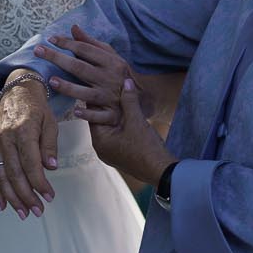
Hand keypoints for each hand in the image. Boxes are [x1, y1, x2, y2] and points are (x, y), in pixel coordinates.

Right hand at [0, 69, 59, 216]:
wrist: (16, 92)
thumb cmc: (37, 109)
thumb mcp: (50, 122)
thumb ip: (49, 145)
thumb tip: (51, 167)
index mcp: (23, 131)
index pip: (30, 163)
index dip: (39, 183)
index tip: (50, 197)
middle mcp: (6, 139)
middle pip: (14, 173)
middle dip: (26, 196)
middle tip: (38, 211)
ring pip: (1, 176)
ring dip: (12, 198)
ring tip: (23, 214)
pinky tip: (1, 206)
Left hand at [77, 72, 171, 186]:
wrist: (161, 171)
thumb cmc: (146, 147)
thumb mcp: (136, 120)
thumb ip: (129, 100)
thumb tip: (126, 81)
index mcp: (99, 140)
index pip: (91, 114)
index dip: (96, 98)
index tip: (100, 85)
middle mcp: (101, 148)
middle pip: (99, 121)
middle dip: (105, 107)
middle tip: (110, 90)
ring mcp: (110, 154)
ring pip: (108, 129)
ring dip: (113, 117)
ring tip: (120, 102)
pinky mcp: (120, 156)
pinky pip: (115, 136)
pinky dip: (119, 126)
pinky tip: (128, 117)